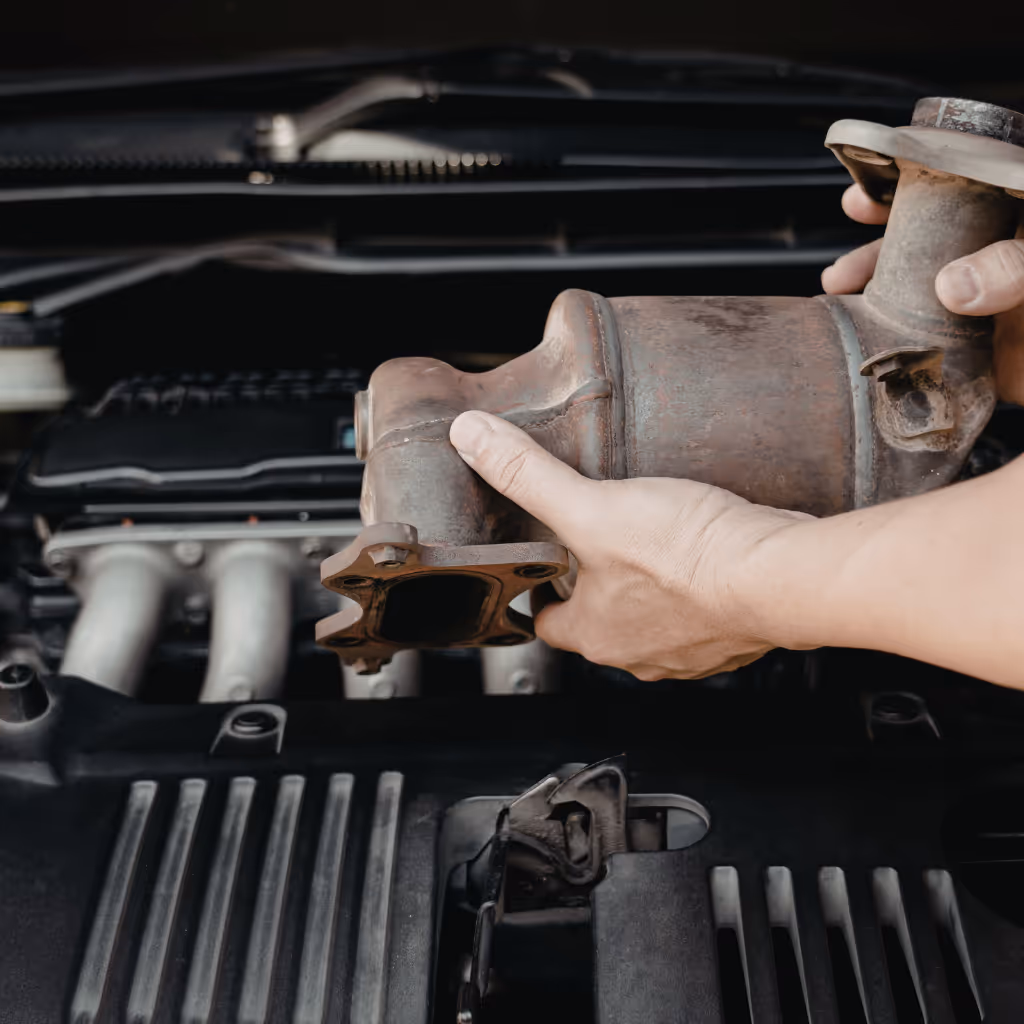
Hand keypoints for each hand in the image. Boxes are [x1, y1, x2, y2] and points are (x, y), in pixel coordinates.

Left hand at [449, 410, 812, 679]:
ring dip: (648, 589)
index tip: (538, 569)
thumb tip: (472, 440)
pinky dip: (697, 590)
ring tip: (650, 542)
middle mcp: (639, 655)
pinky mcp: (733, 635)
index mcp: (594, 634)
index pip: (545, 622)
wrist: (780, 575)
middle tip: (595, 543)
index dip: (536, 593)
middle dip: (593, 585)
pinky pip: (703, 614)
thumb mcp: (593, 507)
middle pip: (599, 621)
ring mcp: (690, 651)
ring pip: (653, 620)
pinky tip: (702, 554)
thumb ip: (530, 475)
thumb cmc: (688, 556)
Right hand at [822, 184, 1023, 403]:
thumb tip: (954, 286)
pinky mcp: (991, 357)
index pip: (954, 185)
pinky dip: (900, 355)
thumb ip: (1017, 265)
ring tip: (844, 308)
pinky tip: (871, 351)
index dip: (904, 186)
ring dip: (878, 304)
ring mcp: (991, 307)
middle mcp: (998, 257)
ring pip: (921, 298)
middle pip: (925, 243)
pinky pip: (935, 353)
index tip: (862, 197)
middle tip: (843, 271)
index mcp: (1016, 214)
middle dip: (877, 253)